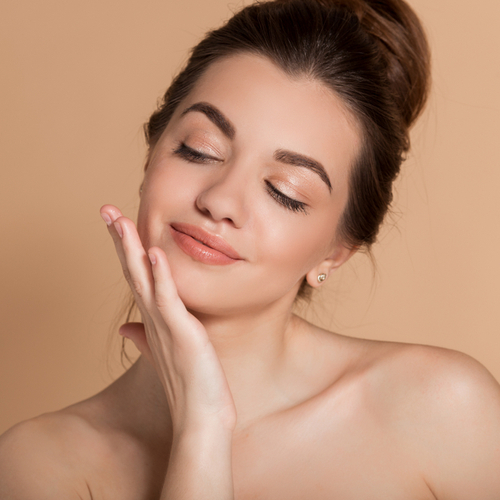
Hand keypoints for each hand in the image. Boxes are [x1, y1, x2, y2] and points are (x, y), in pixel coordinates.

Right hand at [100, 205, 236, 433]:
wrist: (200, 417)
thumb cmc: (187, 383)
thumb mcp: (163, 352)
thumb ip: (145, 336)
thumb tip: (126, 327)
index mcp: (153, 319)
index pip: (135, 276)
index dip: (125, 249)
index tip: (116, 223)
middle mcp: (153, 318)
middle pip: (133, 271)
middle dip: (120, 239)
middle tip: (106, 210)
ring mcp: (165, 325)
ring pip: (144, 279)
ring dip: (132, 249)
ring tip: (120, 221)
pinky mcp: (181, 333)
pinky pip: (168, 300)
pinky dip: (161, 277)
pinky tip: (155, 254)